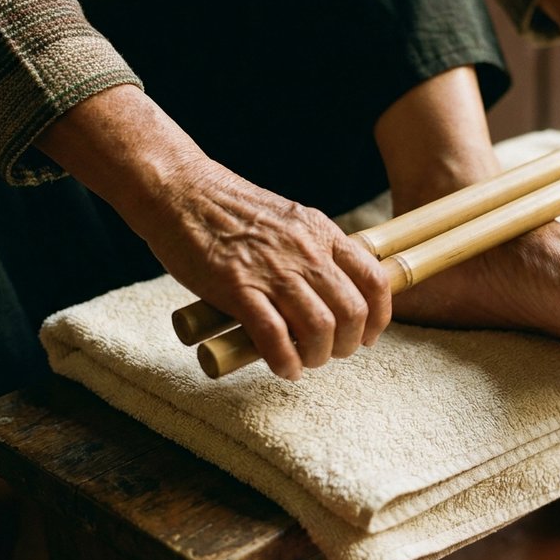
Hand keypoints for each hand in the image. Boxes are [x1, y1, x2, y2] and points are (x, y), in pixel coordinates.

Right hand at [147, 163, 391, 378]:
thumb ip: (313, 250)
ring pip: (320, 328)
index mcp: (321, 232)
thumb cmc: (230, 210)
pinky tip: (284, 369)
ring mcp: (272, 270)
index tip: (368, 335)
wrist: (180, 191)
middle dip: (349, 344)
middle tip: (332, 352)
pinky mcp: (237, 288)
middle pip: (352, 312)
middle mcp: (305, 251)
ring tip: (306, 361)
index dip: (379, 316)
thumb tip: (331, 291)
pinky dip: (285, 362)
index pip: (374, 279)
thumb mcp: (289, 220)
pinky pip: (275, 337)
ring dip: (319, 356)